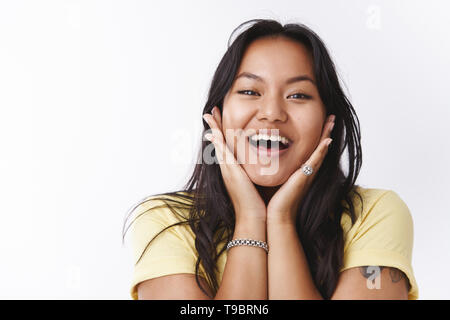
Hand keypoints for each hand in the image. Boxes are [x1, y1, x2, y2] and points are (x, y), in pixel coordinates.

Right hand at [203, 106, 266, 222]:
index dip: (222, 132)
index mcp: (233, 169)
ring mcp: (227, 170)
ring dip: (213, 129)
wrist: (253, 218)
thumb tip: (262, 165)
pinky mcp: (230, 173)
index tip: (219, 119)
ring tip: (209, 114)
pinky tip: (214, 132)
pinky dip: (218, 142)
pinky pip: (222, 153)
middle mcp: (227, 168)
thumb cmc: (256, 202)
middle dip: (214, 126)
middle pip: (218, 142)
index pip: (226, 146)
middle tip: (209, 111)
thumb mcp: (254, 183)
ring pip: (218, 145)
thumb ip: (255, 172)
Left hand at [266, 114, 335, 223]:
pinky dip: (322, 151)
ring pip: (320, 151)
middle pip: (319, 147)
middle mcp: (306, 171)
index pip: (308, 149)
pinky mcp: (304, 178)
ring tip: (332, 120)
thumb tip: (260, 155)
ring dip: (327, 135)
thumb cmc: (271, 201)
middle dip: (325, 131)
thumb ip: (270, 167)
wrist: (275, 218)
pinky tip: (328, 140)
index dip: (314, 135)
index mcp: (298, 171)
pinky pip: (315, 161)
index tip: (318, 121)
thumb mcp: (271, 178)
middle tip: (331, 116)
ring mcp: (307, 174)